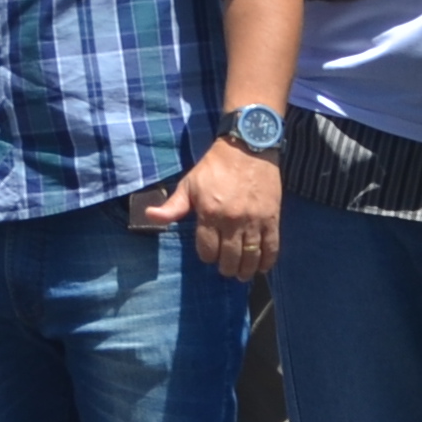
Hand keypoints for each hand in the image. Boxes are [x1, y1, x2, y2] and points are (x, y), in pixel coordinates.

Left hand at [134, 138, 284, 282]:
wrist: (247, 148)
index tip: (209, 254)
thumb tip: (150, 216)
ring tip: (242, 273)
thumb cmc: (214, 167)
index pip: (207, 250)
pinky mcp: (272, 218)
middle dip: (226, 268)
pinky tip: (262, 267)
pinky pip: (272, 247)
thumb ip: (172, 206)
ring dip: (246, 270)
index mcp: (209, 213)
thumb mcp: (189, 185)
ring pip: (251, 257)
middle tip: (226, 269)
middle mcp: (232, 220)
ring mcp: (254, 221)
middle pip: (229, 258)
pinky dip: (267, 261)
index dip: (207, 256)